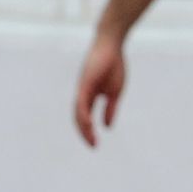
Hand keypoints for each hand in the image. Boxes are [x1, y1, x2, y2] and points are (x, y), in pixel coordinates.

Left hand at [74, 32, 126, 146]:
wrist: (111, 44)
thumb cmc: (113, 65)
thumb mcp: (114, 92)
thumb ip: (110, 109)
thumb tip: (107, 126)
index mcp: (89, 95)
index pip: (85, 116)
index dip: (89, 131)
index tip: (95, 144)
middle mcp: (82, 93)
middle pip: (79, 118)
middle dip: (85, 133)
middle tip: (93, 146)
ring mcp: (82, 88)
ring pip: (78, 112)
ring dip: (84, 128)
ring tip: (91, 140)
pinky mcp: (84, 83)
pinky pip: (81, 102)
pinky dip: (84, 115)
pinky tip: (89, 124)